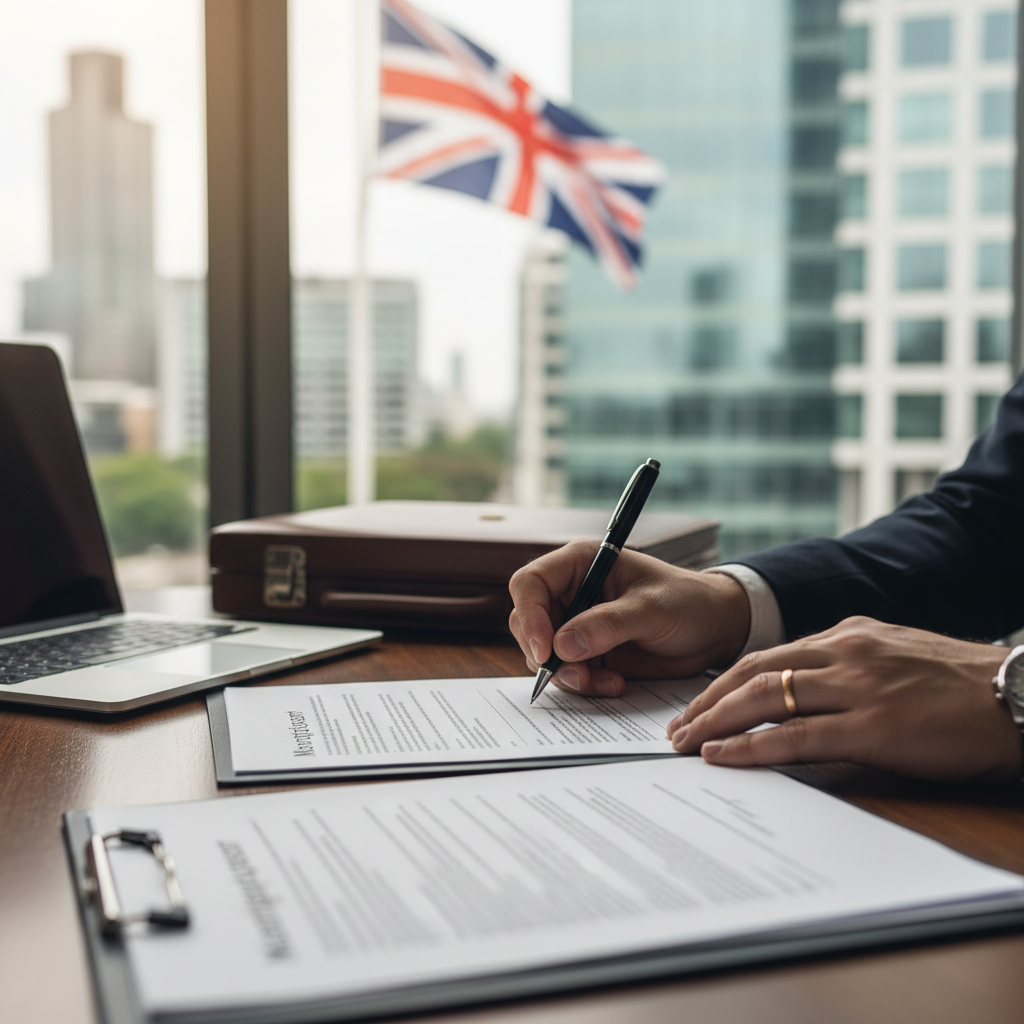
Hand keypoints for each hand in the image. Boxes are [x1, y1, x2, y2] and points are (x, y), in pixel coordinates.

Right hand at [508, 539, 750, 695]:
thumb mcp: (651, 610)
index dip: (530, 616)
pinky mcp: (587, 653)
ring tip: (605, 682)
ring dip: (567, 675)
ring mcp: (576, 624)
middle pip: (528, 623)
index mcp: (580, 564)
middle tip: (577, 676)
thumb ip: (607, 625)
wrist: (713, 630)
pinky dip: (583, 685)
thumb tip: (562, 646)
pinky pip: (566, 673)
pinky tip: (614, 684)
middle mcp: (571, 592)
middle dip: (546, 655)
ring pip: (542, 654)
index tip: (545, 650)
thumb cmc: (688, 603)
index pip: (530, 584)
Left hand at [667, 617, 1022, 781]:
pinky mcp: (873, 726)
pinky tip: (723, 757)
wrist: (1020, 695)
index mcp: (848, 634)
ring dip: (714, 723)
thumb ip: (847, 668)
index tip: (697, 706)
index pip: (766, 656)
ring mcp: (857, 687)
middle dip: (705, 703)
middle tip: (676, 729)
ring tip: (685, 745)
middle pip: (752, 672)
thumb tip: (803, 694)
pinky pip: (795, 736)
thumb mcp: (896, 659)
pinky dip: (751, 746)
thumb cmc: (962, 687)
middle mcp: (844, 652)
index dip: (723, 683)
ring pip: (763, 698)